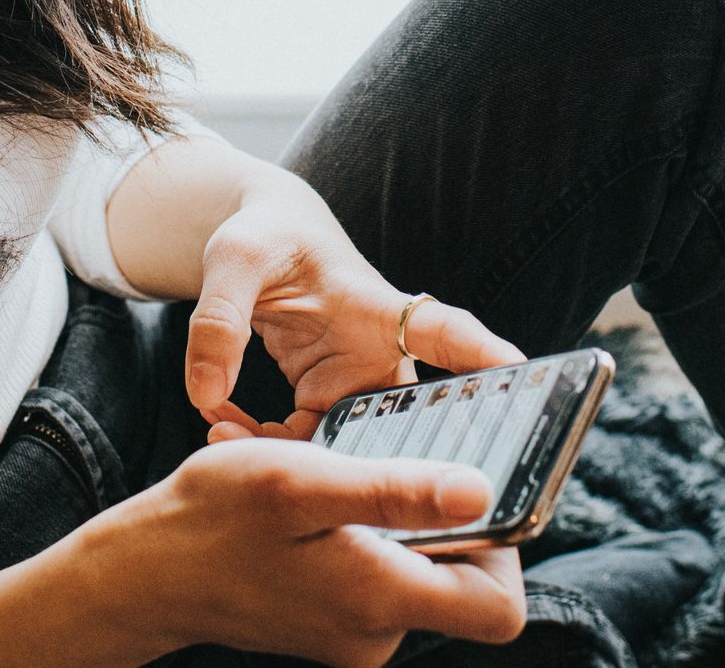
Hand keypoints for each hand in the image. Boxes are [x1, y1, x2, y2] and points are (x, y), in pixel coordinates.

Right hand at [76, 436, 526, 666]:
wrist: (142, 572)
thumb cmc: (215, 518)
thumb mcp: (303, 481)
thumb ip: (395, 491)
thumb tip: (481, 493)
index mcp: (382, 601)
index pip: (500, 607)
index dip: (508, 550)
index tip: (473, 488)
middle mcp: (377, 633)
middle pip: (464, 586)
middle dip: (443, 517)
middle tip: (395, 462)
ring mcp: (354, 634)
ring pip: (417, 571)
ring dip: (394, 519)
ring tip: (340, 478)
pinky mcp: (332, 624)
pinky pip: (377, 576)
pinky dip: (362, 535)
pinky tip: (317, 503)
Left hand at [184, 169, 526, 439]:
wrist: (264, 247)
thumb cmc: (263, 238)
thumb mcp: (234, 259)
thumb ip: (219, 320)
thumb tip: (206, 397)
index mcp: (376, 306)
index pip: (441, 331)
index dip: (479, 355)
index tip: (518, 374)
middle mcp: (382, 353)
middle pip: (408, 421)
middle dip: (376, 462)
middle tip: (322, 486)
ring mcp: (358, 385)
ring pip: (347, 448)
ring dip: (290, 456)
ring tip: (218, 433)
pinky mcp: (330, 404)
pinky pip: (308, 446)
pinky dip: (265, 446)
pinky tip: (219, 426)